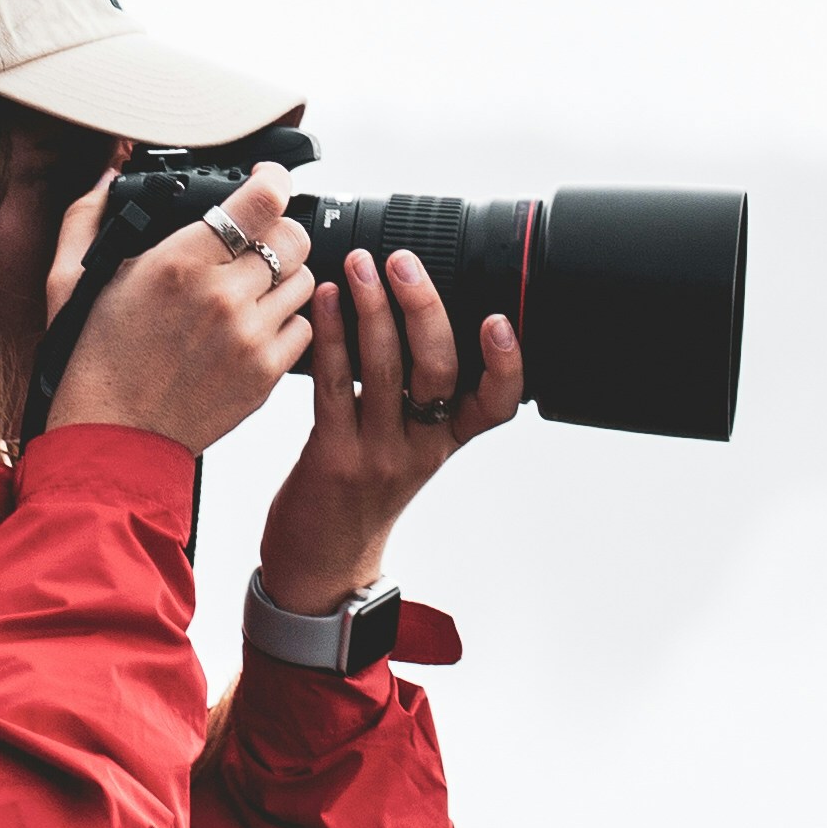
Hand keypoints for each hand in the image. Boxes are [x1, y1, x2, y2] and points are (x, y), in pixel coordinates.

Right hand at [51, 169, 320, 454]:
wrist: (112, 437)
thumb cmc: (93, 358)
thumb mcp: (72, 279)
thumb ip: (88, 215)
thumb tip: (109, 175)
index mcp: (178, 263)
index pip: (261, 202)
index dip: (272, 180)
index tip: (267, 179)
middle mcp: (222, 296)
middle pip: (293, 237)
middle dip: (278, 231)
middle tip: (258, 241)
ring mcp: (249, 337)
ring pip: (305, 280)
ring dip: (283, 277)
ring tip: (250, 290)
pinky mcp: (265, 374)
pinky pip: (304, 328)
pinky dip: (285, 322)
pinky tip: (252, 327)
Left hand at [258, 247, 518, 612]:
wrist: (320, 563)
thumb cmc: (359, 494)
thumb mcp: (405, 448)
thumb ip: (414, 394)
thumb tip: (412, 312)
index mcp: (446, 441)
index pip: (496, 404)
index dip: (506, 364)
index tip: (500, 320)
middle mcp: (419, 448)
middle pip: (438, 371)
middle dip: (423, 308)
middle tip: (404, 263)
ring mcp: (377, 454)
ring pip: (383, 370)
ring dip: (371, 308)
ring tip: (360, 266)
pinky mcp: (333, 458)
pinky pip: (333, 386)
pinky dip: (330, 336)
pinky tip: (323, 302)